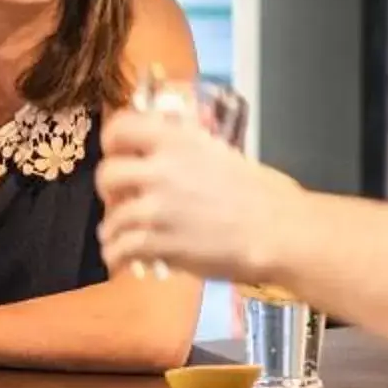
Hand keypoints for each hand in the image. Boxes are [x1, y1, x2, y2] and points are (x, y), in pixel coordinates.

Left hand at [97, 107, 299, 284]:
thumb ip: (187, 150)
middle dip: (108, 190)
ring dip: (112, 230)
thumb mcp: (222, 152)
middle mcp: (160, 171)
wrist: (280, 231)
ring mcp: (157, 210)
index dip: (112, 142)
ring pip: (111, 219)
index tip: (117, 153)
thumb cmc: (264, 192)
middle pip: (106, 175)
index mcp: (177, 141)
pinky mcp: (160, 245)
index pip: (120, 129)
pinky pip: (121, 249)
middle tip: (120, 199)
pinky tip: (122, 258)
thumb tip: (169, 150)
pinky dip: (117, 256)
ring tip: (118, 237)